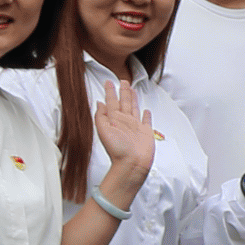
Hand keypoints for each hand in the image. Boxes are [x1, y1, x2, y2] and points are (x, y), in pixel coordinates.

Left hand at [90, 71, 157, 203]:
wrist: (131, 164)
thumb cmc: (117, 150)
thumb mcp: (103, 130)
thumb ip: (100, 116)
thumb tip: (99, 102)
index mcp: (113, 119)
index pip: (111, 101)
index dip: (109, 91)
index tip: (108, 81)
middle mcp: (124, 121)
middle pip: (123, 102)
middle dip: (123, 91)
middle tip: (122, 80)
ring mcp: (135, 126)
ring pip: (134, 108)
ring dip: (133, 98)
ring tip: (132, 89)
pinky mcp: (145, 132)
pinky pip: (146, 121)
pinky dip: (146, 115)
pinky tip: (145, 110)